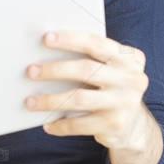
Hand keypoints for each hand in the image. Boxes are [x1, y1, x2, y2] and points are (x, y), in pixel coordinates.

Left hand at [25, 31, 161, 163]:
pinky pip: (80, 124)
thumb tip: (45, 54)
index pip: (96, 43)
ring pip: (79, 98)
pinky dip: (61, 125)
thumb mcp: (109, 71)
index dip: (70, 39)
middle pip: (86, 69)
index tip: (46, 38)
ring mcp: (125, 102)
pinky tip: (48, 124)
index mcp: (130, 57)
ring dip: (50, 100)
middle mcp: (131, 78)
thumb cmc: (110, 89)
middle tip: (31, 71)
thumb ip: (90, 60)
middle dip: (54, 70)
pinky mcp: (115, 124)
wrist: (133, 126)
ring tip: (30, 101)